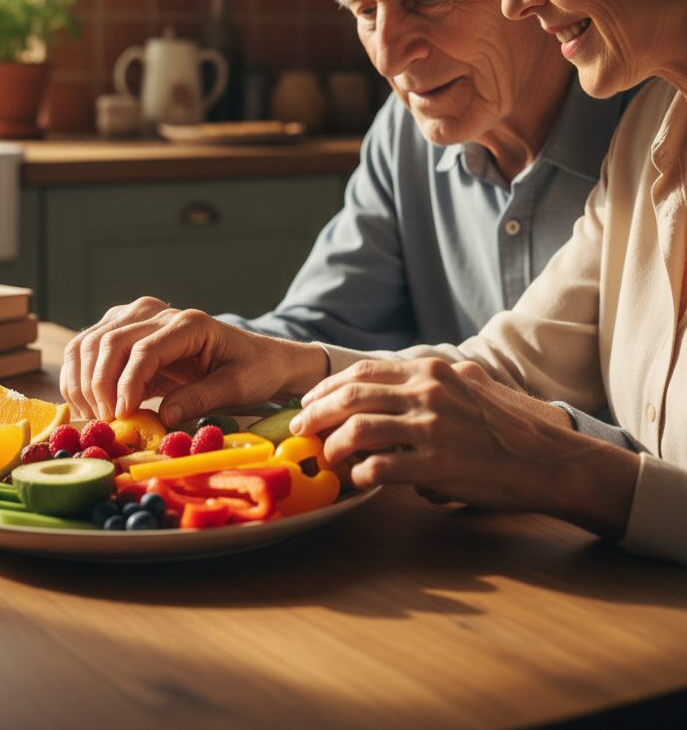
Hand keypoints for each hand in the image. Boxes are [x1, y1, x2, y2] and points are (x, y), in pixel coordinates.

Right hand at [59, 295, 328, 426]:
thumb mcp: (237, 387)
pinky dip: (79, 376)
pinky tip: (88, 406)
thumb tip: (162, 418)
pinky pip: (89, 348)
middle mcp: (158, 313)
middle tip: (106, 424)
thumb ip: (202, 399)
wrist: (256, 357)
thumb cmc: (251, 370)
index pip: (144, 348)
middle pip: (111, 341)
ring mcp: (137, 318)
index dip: (127, 383)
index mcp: (190, 323)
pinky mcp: (124, 331)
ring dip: (83, 381)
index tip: (122, 416)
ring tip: (96, 418)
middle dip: (100, 385)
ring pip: (91, 341)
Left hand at [289, 356, 587, 516]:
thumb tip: (395, 390)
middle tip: (299, 430)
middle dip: (316, 412)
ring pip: (359, 430)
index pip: (363, 371)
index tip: (309, 400)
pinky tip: (358, 479)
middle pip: (351, 396)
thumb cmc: (510, 427)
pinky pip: (382, 468)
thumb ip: (431, 382)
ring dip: (333, 445)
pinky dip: (361, 474)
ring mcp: (432, 428)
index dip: (328, 386)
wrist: (550, 460)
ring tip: (326, 456)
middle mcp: (428, 392)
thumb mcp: (470, 385)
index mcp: (432, 371)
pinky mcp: (437, 465)